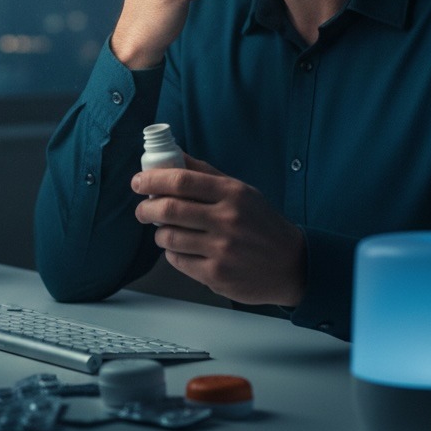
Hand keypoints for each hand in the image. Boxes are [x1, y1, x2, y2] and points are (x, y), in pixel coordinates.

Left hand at [131, 156, 307, 307]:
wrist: (291, 265)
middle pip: (170, 208)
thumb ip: (206, 175)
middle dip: (146, 208)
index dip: (153, 179)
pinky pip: (178, 261)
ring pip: (169, 237)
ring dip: (159, 232)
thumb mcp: (241, 191)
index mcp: (232, 193)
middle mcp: (227, 220)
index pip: (182, 180)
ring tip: (164, 230)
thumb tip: (174, 155)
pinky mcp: (216, 275)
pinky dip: (172, 253)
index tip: (139, 181)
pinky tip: (180, 248)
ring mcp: (222, 249)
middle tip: (142, 209)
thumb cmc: (263, 224)